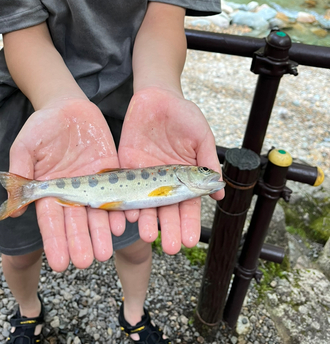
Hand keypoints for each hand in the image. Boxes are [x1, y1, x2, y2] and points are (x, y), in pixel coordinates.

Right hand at [9, 98, 125, 270]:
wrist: (67, 106)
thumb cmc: (41, 126)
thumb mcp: (25, 147)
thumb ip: (21, 175)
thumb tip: (14, 209)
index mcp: (50, 190)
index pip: (52, 220)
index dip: (56, 241)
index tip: (60, 263)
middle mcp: (73, 192)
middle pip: (77, 221)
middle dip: (81, 242)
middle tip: (86, 262)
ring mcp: (94, 182)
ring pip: (98, 212)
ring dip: (102, 232)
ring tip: (106, 252)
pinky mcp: (112, 170)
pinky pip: (118, 191)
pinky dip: (122, 206)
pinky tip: (125, 221)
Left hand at [118, 87, 222, 254]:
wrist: (157, 96)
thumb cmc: (184, 115)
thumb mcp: (202, 137)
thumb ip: (208, 163)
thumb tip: (219, 193)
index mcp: (184, 177)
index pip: (188, 205)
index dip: (189, 222)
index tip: (191, 240)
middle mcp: (164, 181)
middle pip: (166, 210)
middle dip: (169, 228)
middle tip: (171, 247)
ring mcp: (144, 175)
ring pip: (145, 202)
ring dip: (147, 219)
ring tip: (149, 235)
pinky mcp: (126, 165)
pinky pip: (124, 186)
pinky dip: (125, 200)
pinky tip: (128, 214)